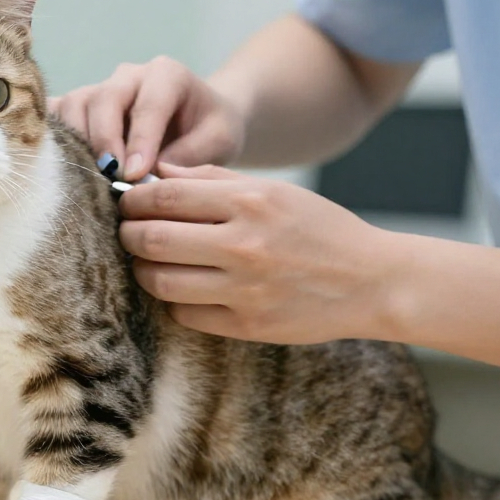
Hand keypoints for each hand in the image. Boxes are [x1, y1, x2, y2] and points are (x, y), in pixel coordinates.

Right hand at [49, 58, 244, 180]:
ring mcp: (100, 89)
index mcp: (167, 75)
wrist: (202, 121)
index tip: (135, 175)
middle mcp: (129, 76)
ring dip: (77, 144)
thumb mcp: (219, 141)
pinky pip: (57, 114)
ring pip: (74, 106)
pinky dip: (53, 138)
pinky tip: (57, 167)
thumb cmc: (212, 129)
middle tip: (111, 180)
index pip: (148, 104)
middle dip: (104, 143)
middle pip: (103, 100)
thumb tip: (148, 181)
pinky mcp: (82, 107)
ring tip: (89, 180)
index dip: (140, 141)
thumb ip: (188, 157)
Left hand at [117, 164, 401, 343]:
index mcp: (249, 201)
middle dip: (128, 234)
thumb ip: (213, 179)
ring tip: (148, 262)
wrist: (373, 282)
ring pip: (160, 281)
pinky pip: (184, 314)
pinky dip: (174, 301)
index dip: (132, 200)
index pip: (163, 196)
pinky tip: (183, 288)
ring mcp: (244, 289)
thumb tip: (157, 173)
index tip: (127, 203)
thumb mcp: (276, 191)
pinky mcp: (247, 326)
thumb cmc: (321, 230)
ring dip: (143, 270)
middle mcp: (243, 244)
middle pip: (152, 239)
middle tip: (128, 232)